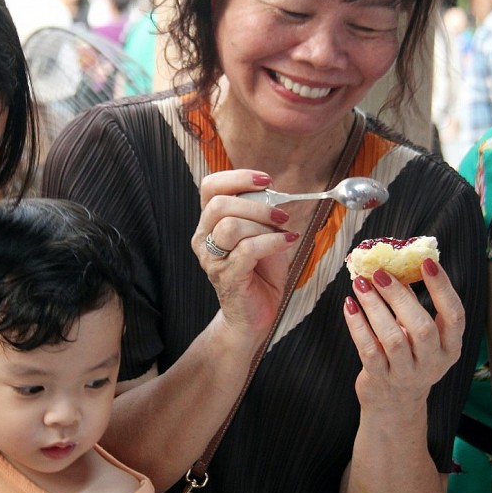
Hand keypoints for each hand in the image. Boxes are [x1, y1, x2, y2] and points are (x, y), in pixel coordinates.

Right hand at [191, 170, 300, 339]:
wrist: (254, 315)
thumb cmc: (259, 273)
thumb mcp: (260, 234)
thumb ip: (260, 212)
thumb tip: (272, 190)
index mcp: (209, 223)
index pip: (209, 187)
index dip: (237, 177)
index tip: (265, 180)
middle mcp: (204, 239)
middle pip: (218, 204)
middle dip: (256, 204)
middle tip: (281, 214)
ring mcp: (212, 260)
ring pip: (230, 226)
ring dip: (263, 224)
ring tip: (284, 230)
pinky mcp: (227, 277)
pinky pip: (248, 249)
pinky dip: (273, 241)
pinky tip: (287, 242)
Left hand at [343, 258, 465, 411]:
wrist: (394, 403)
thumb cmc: (407, 356)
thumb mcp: (417, 334)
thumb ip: (410, 304)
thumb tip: (394, 265)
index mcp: (450, 346)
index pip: (454, 315)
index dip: (442, 287)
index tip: (426, 262)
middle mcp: (433, 362)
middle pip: (422, 327)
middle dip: (399, 296)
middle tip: (379, 272)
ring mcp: (407, 373)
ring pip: (393, 338)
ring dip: (374, 307)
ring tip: (360, 284)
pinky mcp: (381, 379)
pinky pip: (369, 350)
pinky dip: (357, 325)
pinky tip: (349, 305)